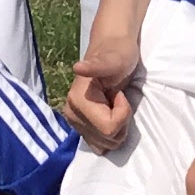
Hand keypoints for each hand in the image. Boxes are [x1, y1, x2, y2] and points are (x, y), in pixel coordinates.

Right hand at [63, 17, 143, 149]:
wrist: (111, 49)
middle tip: (118, 99)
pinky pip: (99, 145)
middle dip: (121, 122)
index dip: (123, 114)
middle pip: (108, 140)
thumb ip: (98, 66)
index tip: (120, 94)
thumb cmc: (117, 54)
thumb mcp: (114, 60)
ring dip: (117, 127)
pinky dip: (110, 133)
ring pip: (106, 145)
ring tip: (114, 105)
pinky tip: (110, 115)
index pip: (109, 130)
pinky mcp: (81, 127)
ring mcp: (75, 122)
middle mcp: (71, 114)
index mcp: (77, 102)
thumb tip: (78, 68)